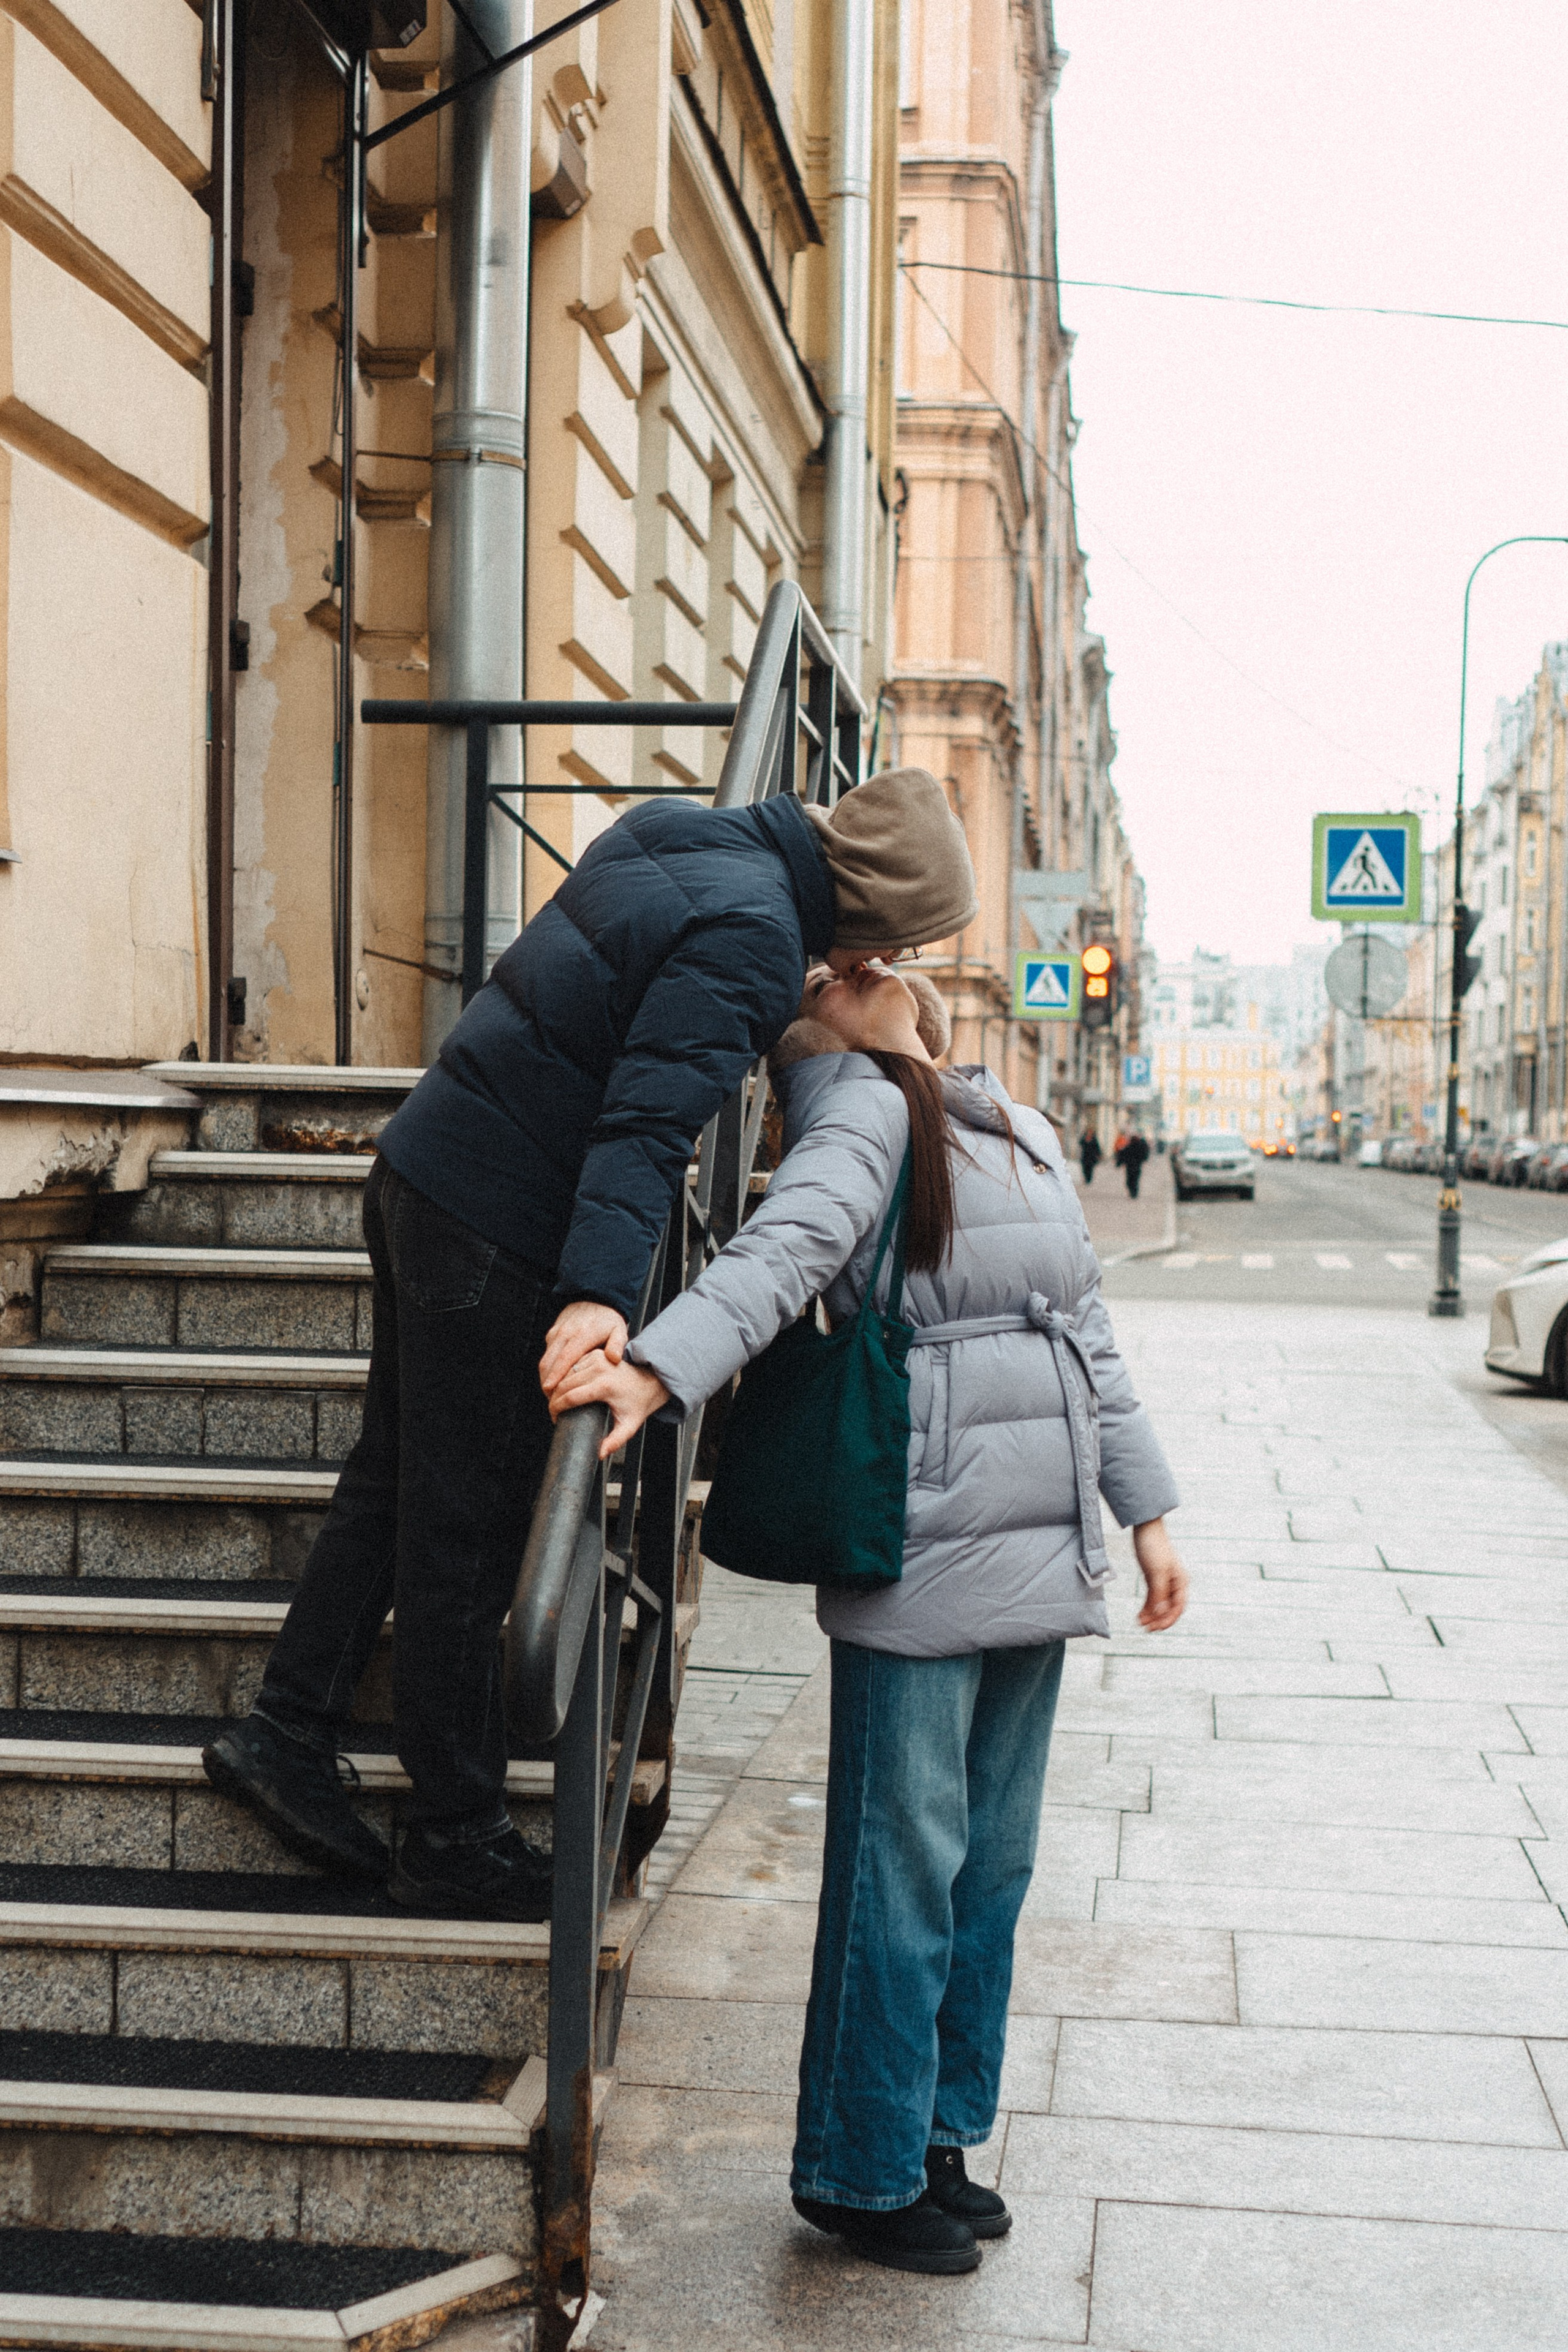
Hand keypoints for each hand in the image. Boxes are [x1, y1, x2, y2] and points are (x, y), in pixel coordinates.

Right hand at [540, 1302, 628, 1397]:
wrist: (594, 1298)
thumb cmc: (608, 1319)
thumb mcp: (618, 1330)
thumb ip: (617, 1344)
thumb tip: (614, 1359)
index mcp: (582, 1335)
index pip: (565, 1359)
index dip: (556, 1376)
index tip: (551, 1391)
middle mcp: (566, 1334)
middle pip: (549, 1362)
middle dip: (547, 1382)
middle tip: (551, 1400)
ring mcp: (557, 1333)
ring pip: (545, 1359)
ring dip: (545, 1377)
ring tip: (551, 1395)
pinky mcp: (553, 1334)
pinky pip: (546, 1354)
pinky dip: (547, 1368)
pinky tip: (553, 1381)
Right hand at [549, 1351, 669, 1458]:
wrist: (650, 1380)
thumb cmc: (639, 1403)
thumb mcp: (629, 1425)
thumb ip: (615, 1441)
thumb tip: (600, 1454)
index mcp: (605, 1386)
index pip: (570, 1397)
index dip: (557, 1409)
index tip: (554, 1418)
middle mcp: (600, 1369)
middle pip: (564, 1384)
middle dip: (553, 1399)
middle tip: (553, 1412)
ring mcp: (597, 1358)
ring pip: (566, 1373)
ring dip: (557, 1386)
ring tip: (555, 1401)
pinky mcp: (596, 1354)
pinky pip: (572, 1365)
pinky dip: (564, 1376)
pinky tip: (562, 1387)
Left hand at [1132, 1517, 1187, 1630]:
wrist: (1145, 1527)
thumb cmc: (1154, 1547)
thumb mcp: (1156, 1573)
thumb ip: (1159, 1594)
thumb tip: (1159, 1614)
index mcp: (1181, 1582)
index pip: (1178, 1607)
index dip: (1168, 1620)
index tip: (1155, 1628)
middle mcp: (1175, 1583)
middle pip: (1169, 1608)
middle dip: (1158, 1619)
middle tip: (1146, 1628)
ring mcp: (1164, 1580)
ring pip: (1160, 1604)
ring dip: (1151, 1614)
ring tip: (1140, 1622)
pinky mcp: (1154, 1577)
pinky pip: (1153, 1596)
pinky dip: (1147, 1606)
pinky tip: (1140, 1613)